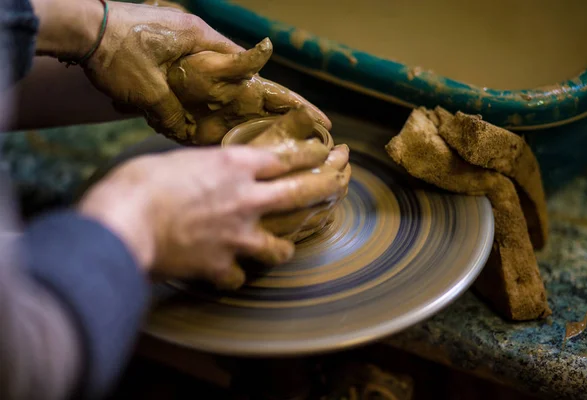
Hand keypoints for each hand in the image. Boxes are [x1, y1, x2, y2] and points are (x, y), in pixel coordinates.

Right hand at [78, 133, 344, 289]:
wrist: (125, 221)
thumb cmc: (140, 182)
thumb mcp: (177, 161)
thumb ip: (204, 169)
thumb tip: (207, 175)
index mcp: (234, 166)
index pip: (284, 158)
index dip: (309, 154)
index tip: (327, 152)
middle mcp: (246, 199)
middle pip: (300, 192)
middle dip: (327, 184)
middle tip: (343, 180)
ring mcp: (238, 236)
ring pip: (279, 247)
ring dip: (284, 248)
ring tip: (284, 249)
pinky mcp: (221, 266)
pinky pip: (237, 277)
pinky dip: (234, 276)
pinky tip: (228, 275)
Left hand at [83, 1, 328, 142]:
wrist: (82, 31)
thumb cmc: (116, 51)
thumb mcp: (146, 87)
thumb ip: (171, 115)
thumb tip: (189, 138)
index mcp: (206, 48)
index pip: (256, 74)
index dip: (285, 98)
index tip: (312, 115)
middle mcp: (206, 54)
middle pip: (250, 84)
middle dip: (277, 106)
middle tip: (310, 127)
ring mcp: (193, 61)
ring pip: (229, 92)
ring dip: (248, 113)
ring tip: (276, 137)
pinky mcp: (175, 70)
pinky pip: (205, 94)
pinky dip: (215, 111)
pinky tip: (226, 132)